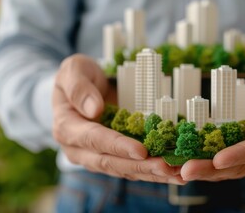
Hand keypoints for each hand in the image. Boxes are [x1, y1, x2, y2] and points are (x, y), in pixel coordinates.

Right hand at [52, 54, 183, 183]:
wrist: (83, 87)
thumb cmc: (78, 75)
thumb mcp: (73, 70)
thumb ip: (79, 87)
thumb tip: (94, 110)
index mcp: (67, 128)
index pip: (94, 139)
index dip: (118, 146)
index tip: (142, 150)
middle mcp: (79, 149)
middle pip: (111, 162)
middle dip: (141, 166)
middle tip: (167, 167)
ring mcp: (95, 157)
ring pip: (124, 170)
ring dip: (151, 174)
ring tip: (177, 174)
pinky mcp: (111, 158)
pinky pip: (132, 169)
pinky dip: (152, 172)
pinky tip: (174, 174)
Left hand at [180, 55, 244, 180]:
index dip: (240, 155)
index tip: (218, 160)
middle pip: (242, 165)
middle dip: (213, 169)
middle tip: (187, 170)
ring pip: (230, 168)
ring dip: (204, 171)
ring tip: (180, 171)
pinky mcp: (242, 151)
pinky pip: (223, 163)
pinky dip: (204, 165)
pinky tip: (183, 168)